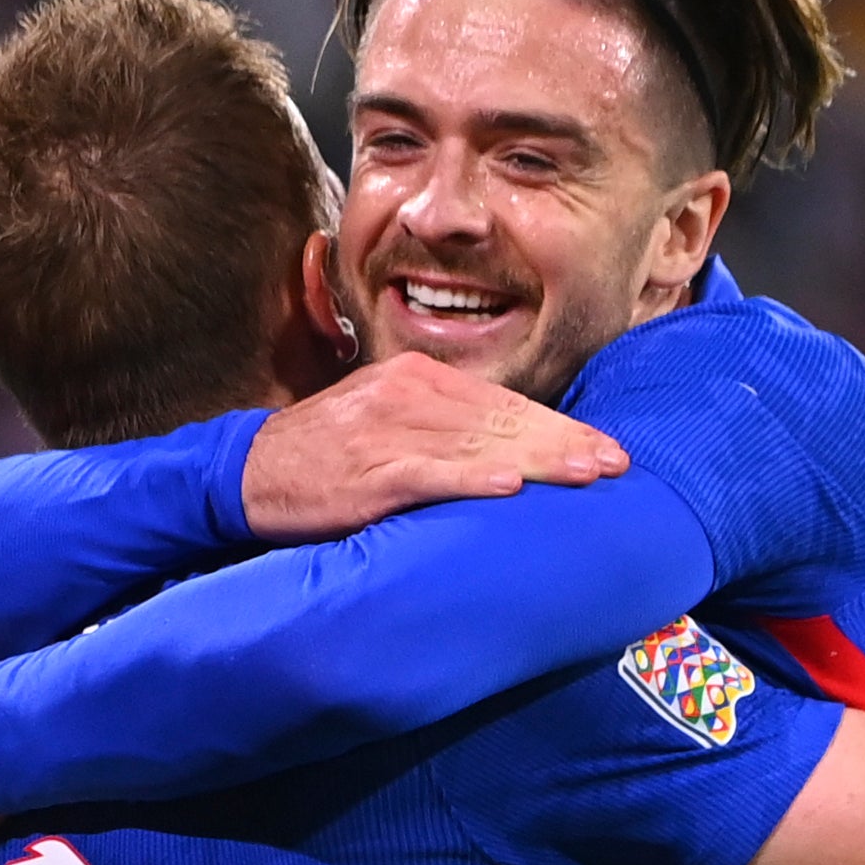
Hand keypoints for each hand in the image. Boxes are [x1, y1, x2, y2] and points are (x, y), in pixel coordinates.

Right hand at [242, 352, 627, 540]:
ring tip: (586, 474)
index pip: (505, 404)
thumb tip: (514, 456)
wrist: (247, 472)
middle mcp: (408, 394)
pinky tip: (510, 488)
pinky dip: (471, 481)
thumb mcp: (390, 424)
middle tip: (617, 464)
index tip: (606, 450)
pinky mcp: (367, 472)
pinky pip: (429, 475)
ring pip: (479, 446)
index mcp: (419, 377)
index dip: (559, 428)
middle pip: (504, 421)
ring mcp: (387, 431)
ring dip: (538, 462)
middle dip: (565, 444)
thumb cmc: (330, 457)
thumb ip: (446, 431)